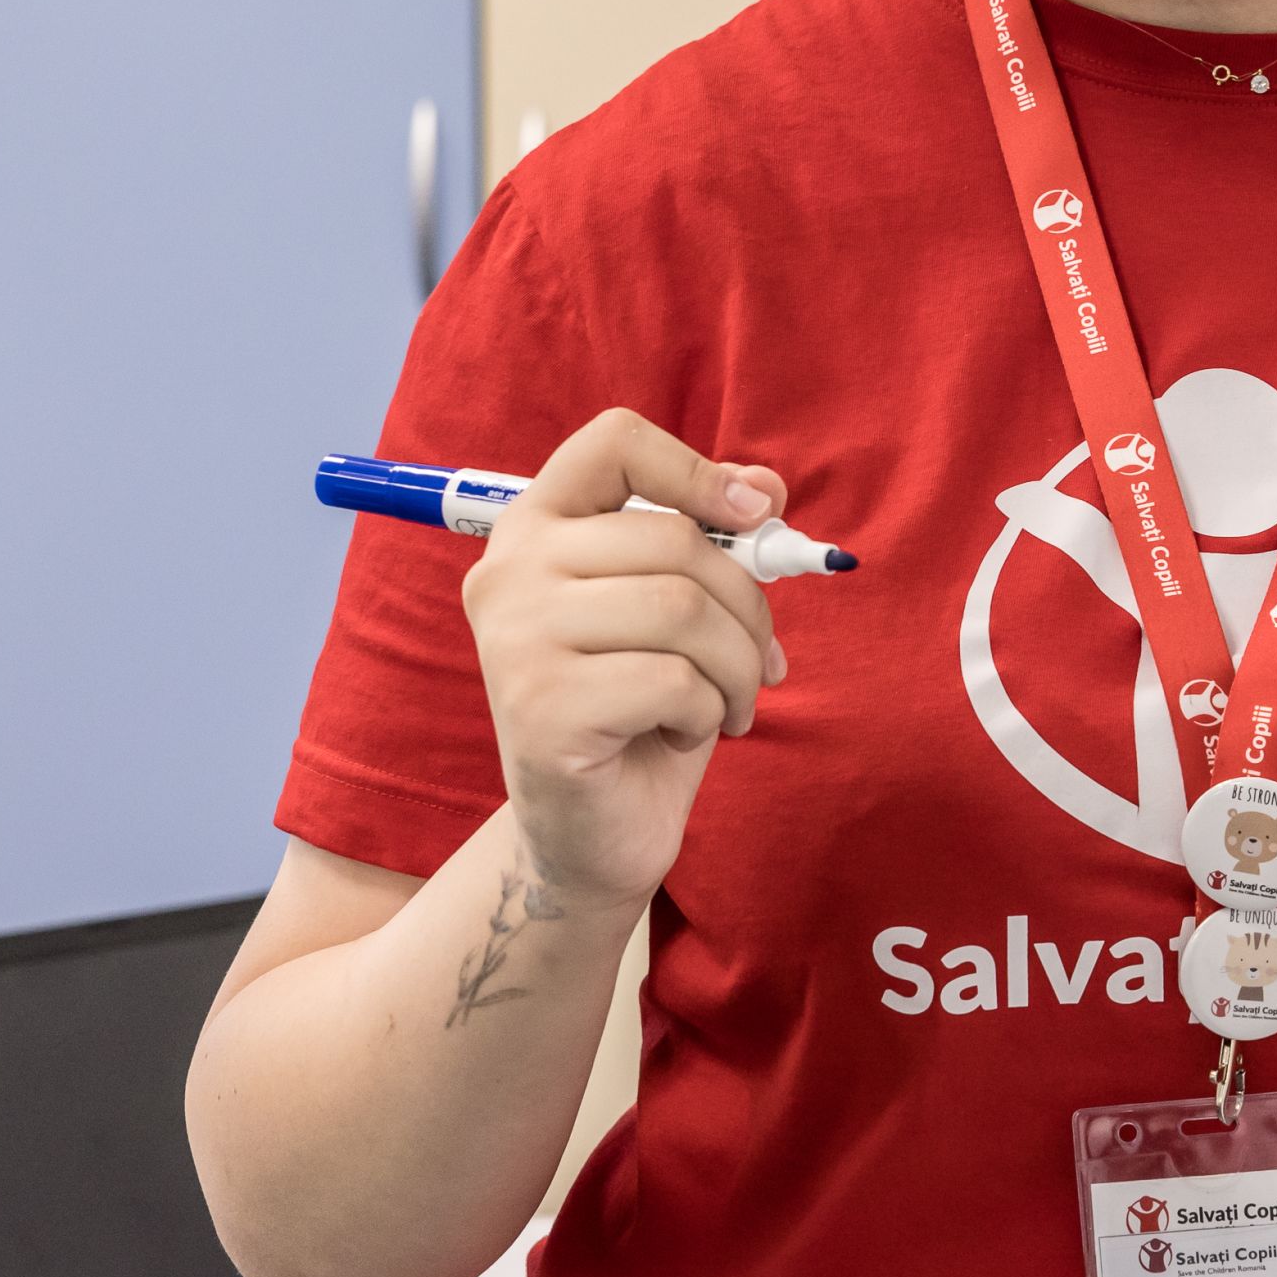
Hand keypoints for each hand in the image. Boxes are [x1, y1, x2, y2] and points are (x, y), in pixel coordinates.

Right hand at [461, 408, 786, 916]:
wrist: (592, 834)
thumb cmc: (642, 706)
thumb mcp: (683, 609)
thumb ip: (714, 538)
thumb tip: (768, 488)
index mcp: (535, 526)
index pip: (614, 443)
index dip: (696, 468)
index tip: (755, 516)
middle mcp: (509, 572)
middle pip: (675, 539)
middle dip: (748, 606)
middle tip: (759, 663)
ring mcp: (513, 640)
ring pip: (683, 609)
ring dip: (736, 666)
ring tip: (726, 703)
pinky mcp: (539, 709)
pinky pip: (674, 681)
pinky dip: (707, 711)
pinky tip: (680, 734)